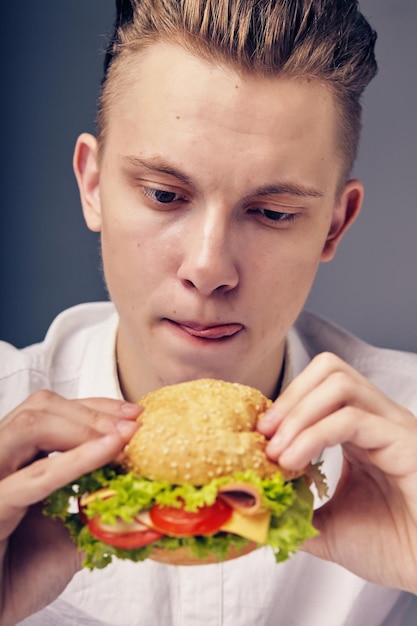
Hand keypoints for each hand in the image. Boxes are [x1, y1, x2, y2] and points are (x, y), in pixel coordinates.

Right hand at [0, 390, 140, 625]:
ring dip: (83, 426)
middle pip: (40, 409)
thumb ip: (100, 510)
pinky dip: (74, 460)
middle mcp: (1, 461)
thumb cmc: (19, 575)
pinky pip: (32, 477)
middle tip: (132, 424)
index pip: (52, 412)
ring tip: (121, 438)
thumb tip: (147, 496)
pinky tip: (108, 451)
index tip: (134, 414)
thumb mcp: (71, 535)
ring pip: (30, 425)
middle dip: (92, 412)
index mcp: (17, 462)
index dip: (95, 407)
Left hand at [258, 352, 416, 592]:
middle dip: (290, 398)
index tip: (259, 434)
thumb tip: (256, 508)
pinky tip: (295, 461)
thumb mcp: (328, 526)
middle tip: (264, 435)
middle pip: (330, 370)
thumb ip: (294, 512)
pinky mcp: (406, 442)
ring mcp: (394, 426)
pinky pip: (354, 419)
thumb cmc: (393, 548)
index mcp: (361, 429)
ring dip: (298, 414)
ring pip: (340, 384)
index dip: (285, 402)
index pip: (320, 384)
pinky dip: (314, 435)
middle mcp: (379, 419)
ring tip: (278, 452)